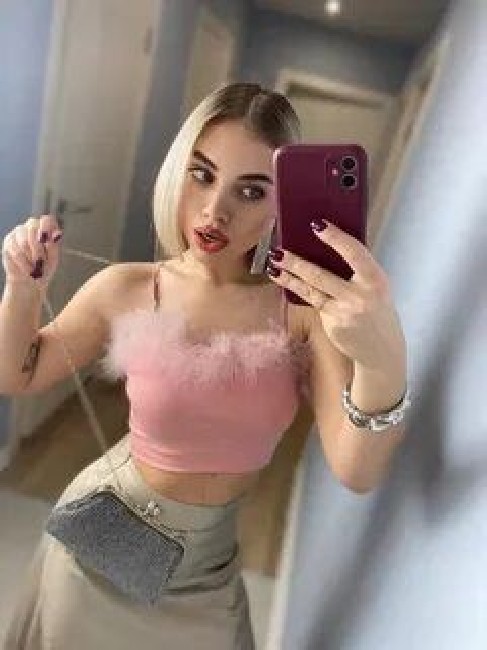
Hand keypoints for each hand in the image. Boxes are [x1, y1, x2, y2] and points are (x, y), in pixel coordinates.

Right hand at [1, 215, 63, 290]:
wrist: (30, 281)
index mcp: (46, 229)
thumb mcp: (53, 259)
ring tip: (35, 267)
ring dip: (30, 257)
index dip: (46, 228)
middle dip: (38, 248)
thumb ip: (54, 246)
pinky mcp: (9, 242)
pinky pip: (15, 251)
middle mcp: (32, 227)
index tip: (47, 241)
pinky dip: (23, 262)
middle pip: (32, 228)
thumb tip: (57, 234)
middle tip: (40, 261)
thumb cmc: (44, 268)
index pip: (47, 220)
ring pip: (23, 241)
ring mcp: (18, 233)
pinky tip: (27, 269)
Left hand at [265, 219, 405, 371]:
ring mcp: (344, 312)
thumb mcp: (377, 286)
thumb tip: (329, 244)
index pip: (354, 253)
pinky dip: (300, 291)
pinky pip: (314, 303)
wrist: (382, 349)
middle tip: (278, 251)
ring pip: (311, 291)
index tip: (317, 224)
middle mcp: (360, 296)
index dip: (335, 238)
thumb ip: (358, 269)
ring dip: (290, 278)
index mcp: (375, 280)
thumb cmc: (377, 310)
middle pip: (322, 275)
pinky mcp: (332, 325)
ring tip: (273, 267)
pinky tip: (286, 281)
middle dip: (297, 263)